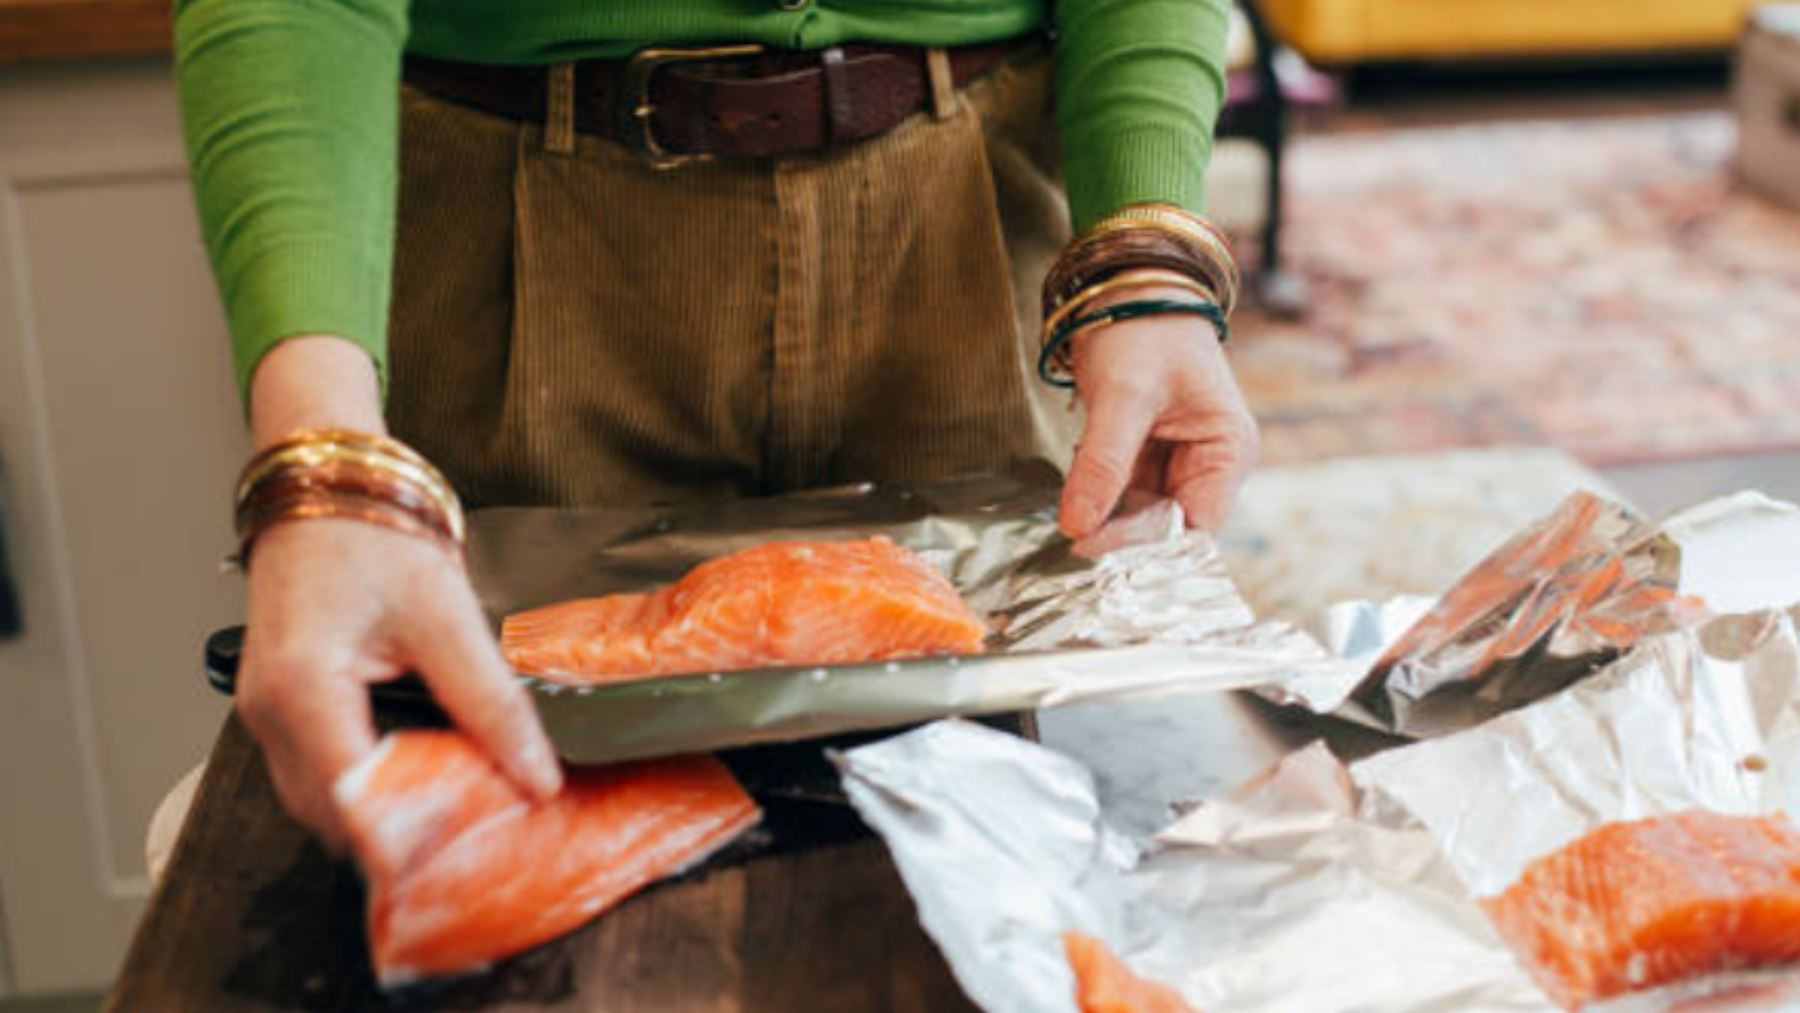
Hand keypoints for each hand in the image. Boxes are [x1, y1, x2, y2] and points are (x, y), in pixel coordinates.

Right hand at [237, 520, 561, 848]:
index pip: (355, 799)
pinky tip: (426, 773)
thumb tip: (535, 776)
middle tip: (479, 835)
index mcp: (303, 685)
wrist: (327, 486)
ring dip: (386, 814)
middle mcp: (268, 712)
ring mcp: (265, 714)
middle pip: (335, 815)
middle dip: (403, 834)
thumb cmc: (374, 536)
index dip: (412, 838)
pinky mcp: (280, 710)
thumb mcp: (447, 616)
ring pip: (324, 804)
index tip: (471, 855)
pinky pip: (321, 774)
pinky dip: (370, 786)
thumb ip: (490, 701)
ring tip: (462, 806)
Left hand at [1058, 286, 1259, 537]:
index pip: (1195, 528)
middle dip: (1123, 540)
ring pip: (1141, 517)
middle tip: (1070, 550)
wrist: (1125, 286)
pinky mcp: (1146, 457)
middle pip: (1169, 529)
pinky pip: (1122, 496)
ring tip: (1065, 534)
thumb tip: (1077, 528)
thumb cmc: (1142, 328)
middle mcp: (1210, 464)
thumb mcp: (1123, 394)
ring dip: (1105, 525)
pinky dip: (1097, 504)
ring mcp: (1178, 462)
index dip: (1149, 548)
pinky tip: (1070, 507)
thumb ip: (1103, 462)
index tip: (1095, 553)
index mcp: (1227, 450)